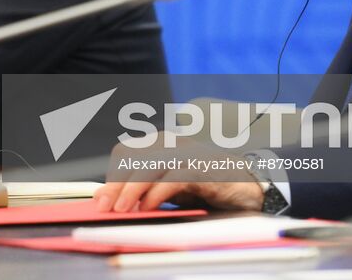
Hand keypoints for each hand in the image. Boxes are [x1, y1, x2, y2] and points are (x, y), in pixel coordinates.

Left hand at [93, 131, 263, 212]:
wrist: (248, 187)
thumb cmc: (207, 185)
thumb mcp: (170, 187)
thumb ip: (144, 189)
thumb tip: (112, 199)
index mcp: (161, 143)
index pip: (125, 152)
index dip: (111, 175)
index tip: (102, 199)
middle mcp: (172, 143)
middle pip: (132, 157)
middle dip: (116, 184)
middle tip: (107, 207)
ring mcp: (188, 153)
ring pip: (149, 165)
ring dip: (132, 189)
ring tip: (124, 209)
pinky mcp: (202, 167)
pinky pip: (174, 177)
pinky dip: (158, 193)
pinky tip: (150, 207)